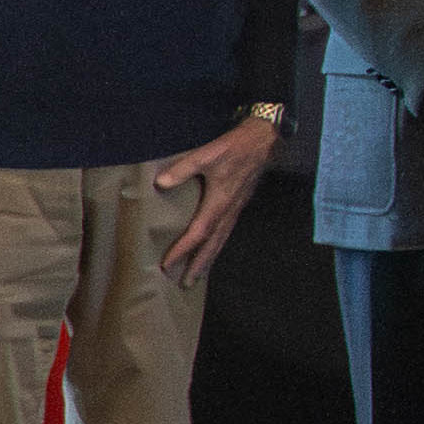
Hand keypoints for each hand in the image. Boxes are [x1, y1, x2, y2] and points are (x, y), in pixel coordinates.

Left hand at [150, 114, 285, 279]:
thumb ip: (184, 169)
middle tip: (186, 283)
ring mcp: (236, 208)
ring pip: (221, 240)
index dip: (183, 249)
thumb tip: (161, 183)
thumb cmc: (235, 148)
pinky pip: (226, 230)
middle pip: (213, 244)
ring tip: (198, 273)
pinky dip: (217, 244)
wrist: (262, 141)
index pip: (199, 233)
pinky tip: (212, 246)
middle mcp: (229, 210)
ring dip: (209, 258)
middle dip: (199, 264)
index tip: (168, 264)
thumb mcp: (207, 154)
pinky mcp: (238, 203)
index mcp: (220, 202)